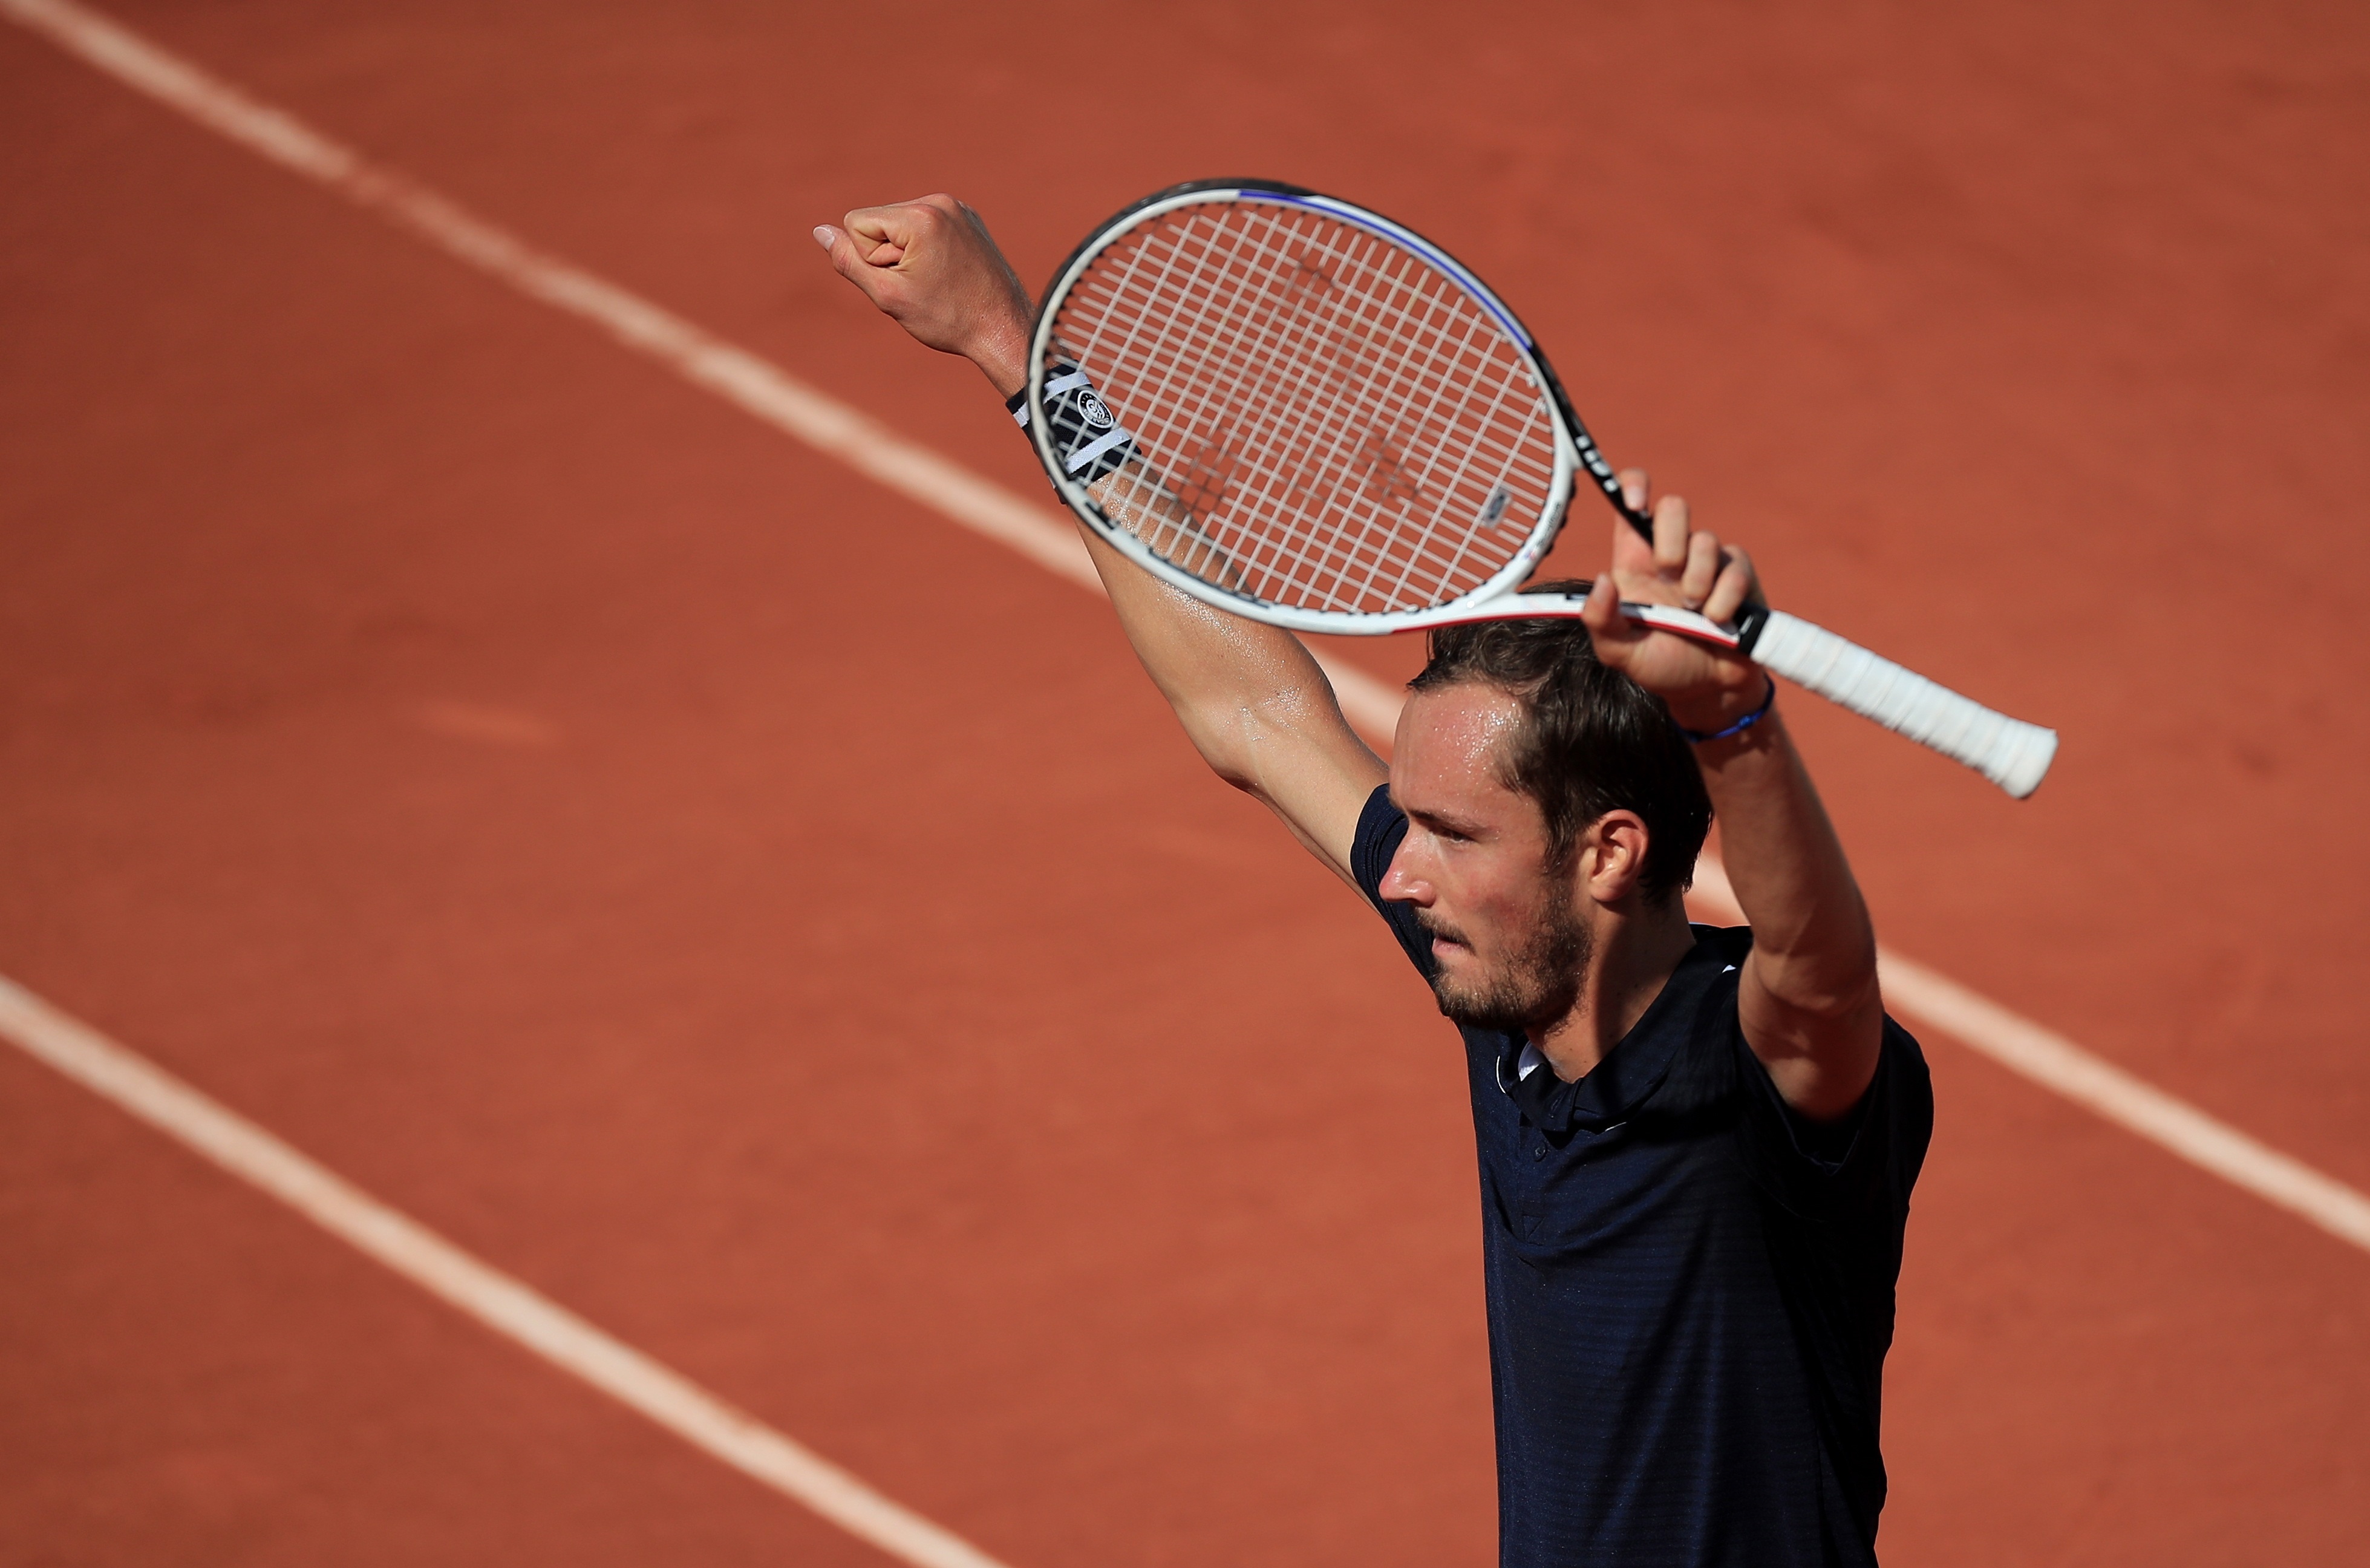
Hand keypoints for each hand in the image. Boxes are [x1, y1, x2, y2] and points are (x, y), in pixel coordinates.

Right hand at [814, 195, 1033, 395]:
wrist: (1004, 329)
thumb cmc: (947, 319)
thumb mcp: (888, 294)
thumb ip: (848, 261)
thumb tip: (820, 231)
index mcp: (920, 216)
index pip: (857, 222)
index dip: (870, 258)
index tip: (903, 280)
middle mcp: (940, 202)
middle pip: (878, 221)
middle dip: (888, 254)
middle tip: (922, 284)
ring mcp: (957, 207)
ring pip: (899, 225)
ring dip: (906, 254)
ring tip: (936, 280)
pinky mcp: (968, 218)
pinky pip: (924, 227)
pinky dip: (926, 250)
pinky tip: (947, 273)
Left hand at [1578, 470, 1768, 734]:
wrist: (1709, 689)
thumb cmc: (1660, 664)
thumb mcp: (1619, 652)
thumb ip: (1601, 620)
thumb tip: (1601, 581)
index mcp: (1635, 561)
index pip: (1631, 504)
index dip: (1633, 487)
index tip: (1635, 500)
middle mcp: (1671, 553)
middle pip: (1673, 507)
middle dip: (1670, 538)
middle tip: (1667, 573)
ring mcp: (1707, 561)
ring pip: (1705, 540)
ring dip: (1697, 581)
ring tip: (1694, 612)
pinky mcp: (1739, 574)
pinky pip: (1735, 567)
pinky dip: (1725, 598)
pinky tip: (1718, 621)